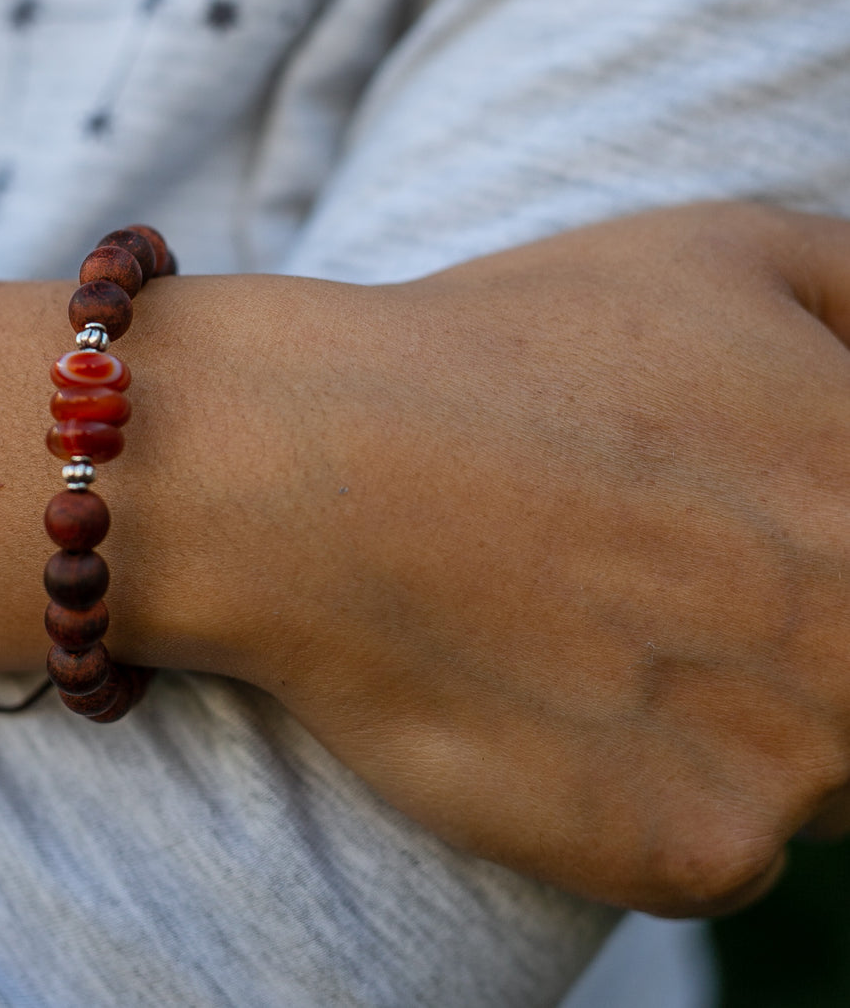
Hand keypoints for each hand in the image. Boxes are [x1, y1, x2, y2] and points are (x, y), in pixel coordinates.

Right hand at [155, 203, 849, 915]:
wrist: (307, 472)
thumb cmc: (505, 351)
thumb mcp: (733, 249)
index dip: (826, 559)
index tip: (740, 539)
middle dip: (803, 640)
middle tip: (673, 582)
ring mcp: (797, 763)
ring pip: (822, 778)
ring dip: (741, 724)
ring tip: (602, 635)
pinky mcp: (689, 855)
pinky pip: (723, 849)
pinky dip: (655, 798)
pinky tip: (561, 708)